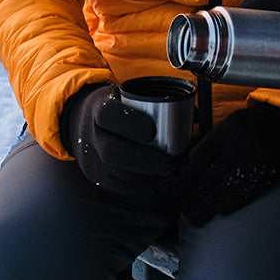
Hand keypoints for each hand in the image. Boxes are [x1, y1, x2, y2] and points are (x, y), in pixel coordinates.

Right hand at [59, 83, 180, 205]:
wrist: (83, 122)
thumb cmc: (117, 106)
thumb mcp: (130, 93)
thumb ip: (160, 99)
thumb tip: (196, 114)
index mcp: (98, 108)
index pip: (108, 115)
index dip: (131, 125)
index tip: (153, 131)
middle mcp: (92, 134)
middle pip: (113, 152)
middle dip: (149, 160)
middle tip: (177, 161)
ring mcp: (93, 159)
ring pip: (119, 173)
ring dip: (153, 174)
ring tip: (177, 168)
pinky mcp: (99, 177)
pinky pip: (122, 186)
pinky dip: (146, 183)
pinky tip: (162, 176)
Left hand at [179, 104, 279, 224]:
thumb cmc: (255, 124)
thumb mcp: (232, 122)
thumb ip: (213, 140)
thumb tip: (189, 164)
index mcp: (227, 131)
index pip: (198, 158)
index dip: (186, 177)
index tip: (178, 188)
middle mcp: (239, 146)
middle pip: (207, 178)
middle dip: (192, 197)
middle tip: (184, 207)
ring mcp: (253, 162)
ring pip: (222, 191)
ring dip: (206, 207)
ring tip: (196, 217)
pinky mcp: (266, 175)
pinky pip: (242, 195)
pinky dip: (228, 205)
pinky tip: (219, 211)